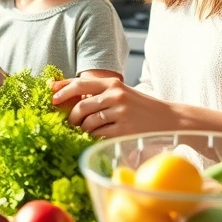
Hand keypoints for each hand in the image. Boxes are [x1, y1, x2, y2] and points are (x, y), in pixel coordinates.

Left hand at [51, 77, 177, 137]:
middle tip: (71, 123)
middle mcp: (116, 96)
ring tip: (89, 130)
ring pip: (88, 123)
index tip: (53, 98)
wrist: (169, 119)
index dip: (63, 90)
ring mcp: (120, 114)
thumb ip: (97, 93)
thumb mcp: (120, 93)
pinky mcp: (124, 130)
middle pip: (81, 107)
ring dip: (84, 130)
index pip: (81, 84)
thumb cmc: (140, 107)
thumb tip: (63, 93)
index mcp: (113, 84)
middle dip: (72, 118)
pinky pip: (99, 135)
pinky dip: (95, 138)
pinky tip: (101, 136)